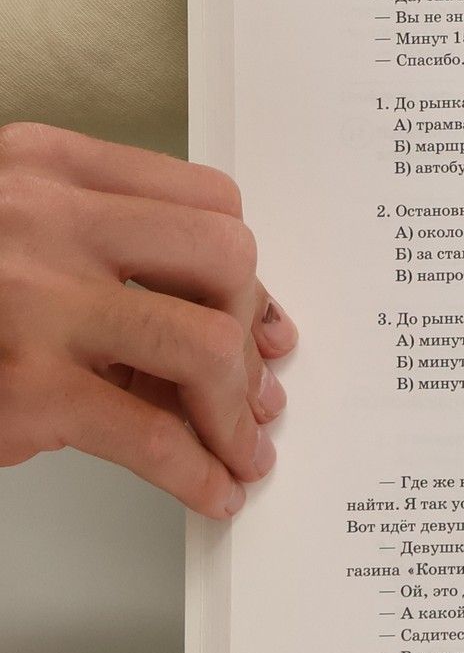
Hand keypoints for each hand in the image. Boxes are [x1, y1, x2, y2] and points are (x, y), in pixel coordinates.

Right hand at [0, 123, 294, 515]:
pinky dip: (198, 470)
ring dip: (235, 409)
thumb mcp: (11, 234)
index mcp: (43, 166)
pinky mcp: (28, 387)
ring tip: (236, 444)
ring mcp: (36, 303)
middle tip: (244, 380)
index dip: (240, 270)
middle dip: (246, 328)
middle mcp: (43, 220)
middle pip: (225, 258)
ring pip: (206, 344)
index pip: (204, 199)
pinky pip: (153, 434)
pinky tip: (209, 487)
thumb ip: (100, 251)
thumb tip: (224, 325)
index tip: (251, 315)